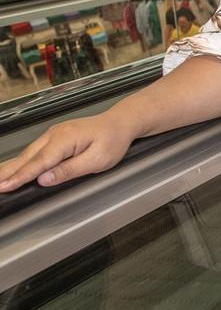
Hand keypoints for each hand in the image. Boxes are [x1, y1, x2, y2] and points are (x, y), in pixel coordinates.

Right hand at [0, 111, 135, 191]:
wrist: (121, 123)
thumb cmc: (113, 140)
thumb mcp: (97, 160)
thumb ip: (70, 170)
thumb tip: (44, 179)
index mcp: (65, 139)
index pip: (38, 163)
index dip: (19, 177)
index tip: (4, 187)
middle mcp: (55, 134)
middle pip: (26, 157)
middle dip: (7, 172)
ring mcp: (53, 134)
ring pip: (28, 154)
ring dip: (11, 167)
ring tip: (0, 180)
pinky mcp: (54, 137)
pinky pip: (34, 151)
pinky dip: (21, 161)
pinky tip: (13, 169)